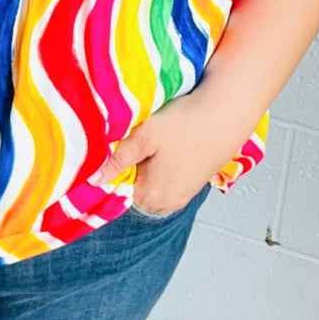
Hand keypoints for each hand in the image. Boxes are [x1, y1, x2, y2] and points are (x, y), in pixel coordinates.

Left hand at [97, 87, 249, 214]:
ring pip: (152, 185)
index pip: (116, 192)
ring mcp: (182, 196)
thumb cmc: (185, 123)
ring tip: (156, 144)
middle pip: (134, 190)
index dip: (113, 170)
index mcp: (150, 198)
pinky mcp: (194, 185)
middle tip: (137, 143)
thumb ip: (117, 161)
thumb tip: (93, 180)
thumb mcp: (143, 137)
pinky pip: (169, 181)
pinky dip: (165, 167)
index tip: (116, 150)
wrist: (225, 114)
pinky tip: (171, 147)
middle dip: (131, 170)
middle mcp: (166, 205)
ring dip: (148, 168)